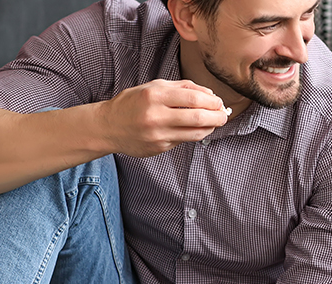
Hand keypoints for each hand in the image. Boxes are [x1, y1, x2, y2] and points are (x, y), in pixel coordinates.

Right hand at [96, 79, 228, 157]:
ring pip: (194, 133)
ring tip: (214, 123)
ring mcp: (157, 134)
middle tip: (224, 115)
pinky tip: (197, 129)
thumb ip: (181, 88)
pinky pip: (183, 141)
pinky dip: (194, 134)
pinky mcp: (158, 148)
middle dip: (217, 116)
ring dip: (210, 128)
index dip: (212, 101)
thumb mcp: (153, 87)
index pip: (193, 98)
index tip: (219, 102)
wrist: (108, 126)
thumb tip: (209, 95)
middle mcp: (156, 116)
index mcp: (155, 95)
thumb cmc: (132, 103)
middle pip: (197, 117)